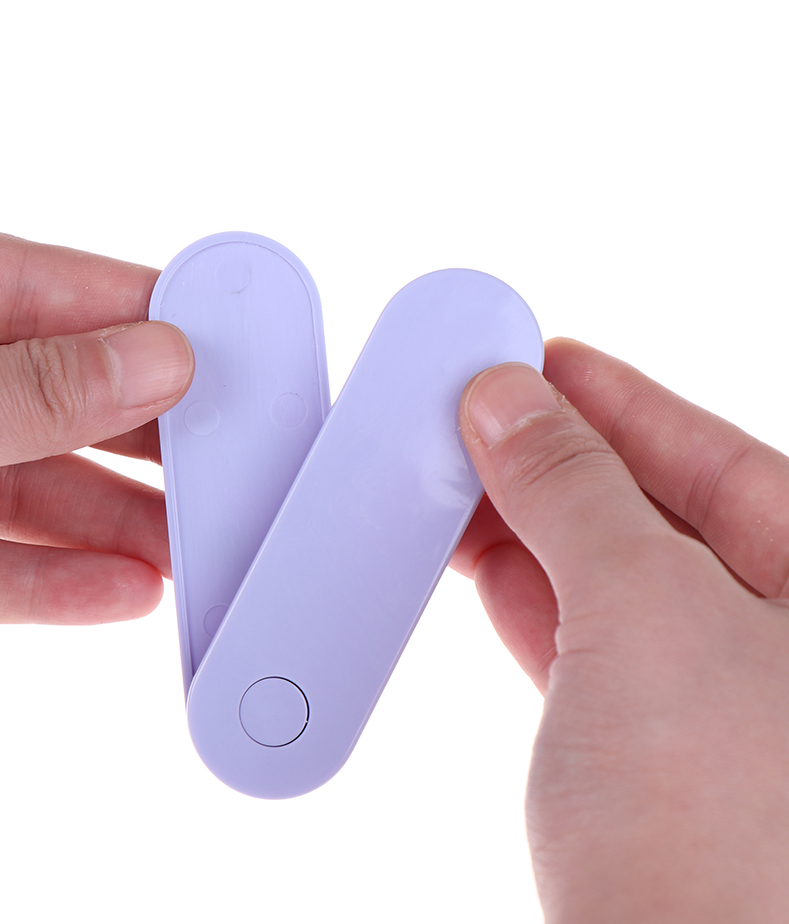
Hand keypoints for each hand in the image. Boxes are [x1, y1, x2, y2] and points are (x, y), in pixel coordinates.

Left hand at [0, 220, 192, 638]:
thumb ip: (10, 397)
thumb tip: (148, 360)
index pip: (11, 284)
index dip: (120, 311)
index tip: (211, 339)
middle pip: (21, 394)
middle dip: (123, 429)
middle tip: (215, 448)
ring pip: (0, 489)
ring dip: (97, 521)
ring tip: (184, 539)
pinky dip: (37, 583)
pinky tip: (118, 589)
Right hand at [452, 339, 788, 921]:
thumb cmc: (733, 851)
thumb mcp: (647, 616)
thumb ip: (574, 491)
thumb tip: (511, 404)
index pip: (712, 454)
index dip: (612, 396)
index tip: (527, 355)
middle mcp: (772, 640)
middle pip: (647, 506)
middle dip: (551, 453)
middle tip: (468, 405)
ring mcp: (702, 696)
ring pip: (596, 569)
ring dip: (518, 518)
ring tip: (449, 471)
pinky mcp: (632, 746)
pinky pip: (567, 632)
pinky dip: (510, 589)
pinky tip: (466, 556)